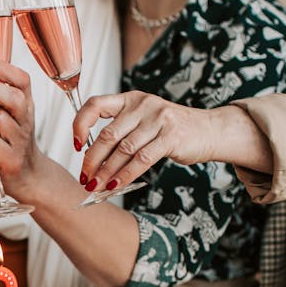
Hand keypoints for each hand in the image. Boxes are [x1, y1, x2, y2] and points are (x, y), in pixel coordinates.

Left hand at [0, 59, 42, 199]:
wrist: (30, 174)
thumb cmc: (15, 140)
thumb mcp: (14, 113)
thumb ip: (0, 93)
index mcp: (26, 105)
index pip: (22, 79)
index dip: (2, 68)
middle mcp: (25, 120)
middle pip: (12, 96)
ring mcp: (19, 140)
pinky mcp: (11, 159)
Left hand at [73, 91, 215, 192]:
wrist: (210, 130)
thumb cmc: (171, 130)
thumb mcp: (144, 121)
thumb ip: (121, 132)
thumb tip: (92, 160)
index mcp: (130, 99)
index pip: (95, 105)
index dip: (80, 125)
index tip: (75, 145)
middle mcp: (142, 105)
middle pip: (107, 135)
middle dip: (91, 160)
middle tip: (84, 178)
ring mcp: (157, 119)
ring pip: (122, 150)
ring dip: (106, 172)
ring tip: (96, 187)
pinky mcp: (170, 137)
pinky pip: (141, 160)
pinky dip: (125, 175)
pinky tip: (116, 185)